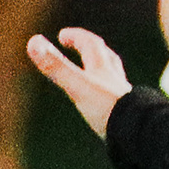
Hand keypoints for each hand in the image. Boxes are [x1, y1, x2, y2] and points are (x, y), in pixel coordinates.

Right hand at [23, 25, 134, 139]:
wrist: (136, 133)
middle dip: (90, 48)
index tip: (62, 35)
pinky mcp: (125, 114)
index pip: (90, 44)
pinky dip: (109, 94)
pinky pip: (117, 98)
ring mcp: (122, 97)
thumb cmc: (108, 109)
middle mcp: (114, 80)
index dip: (76, 36)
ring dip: (103, 69)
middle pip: (105, 57)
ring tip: (94, 71)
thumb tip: (33, 42)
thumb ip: (55, 66)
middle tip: (78, 46)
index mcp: (103, 70)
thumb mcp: (76, 86)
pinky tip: (107, 104)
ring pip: (113, 76)